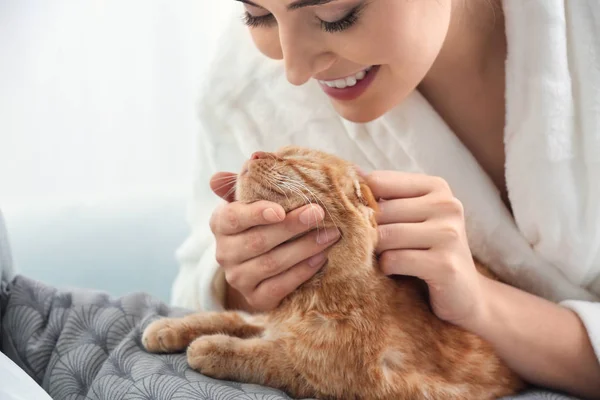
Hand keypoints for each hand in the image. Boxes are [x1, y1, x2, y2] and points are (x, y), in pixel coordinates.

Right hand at [209, 172, 340, 311]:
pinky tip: (321, 259)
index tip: (280, 209)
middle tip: (319, 213)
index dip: (256, 213)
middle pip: (259, 241)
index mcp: (221, 223)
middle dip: (292, 227)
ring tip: (330, 236)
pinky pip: (280, 286)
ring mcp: (238, 278)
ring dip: (304, 248)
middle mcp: (224, 253)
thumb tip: (254, 156)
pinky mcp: (255, 299)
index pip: (234, 217)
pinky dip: (302, 272)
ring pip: (272, 264)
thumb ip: (252, 179)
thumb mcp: (254, 199)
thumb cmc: (262, 221)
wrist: (261, 266)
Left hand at [364, 171, 483, 326]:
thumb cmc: (427, 251)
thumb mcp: (411, 217)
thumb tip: (351, 172)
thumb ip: (385, 198)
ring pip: (385, 236)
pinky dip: (387, 268)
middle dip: (368, 231)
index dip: (360, 201)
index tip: (358, 218)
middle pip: (380, 210)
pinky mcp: (445, 265)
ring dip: (377, 252)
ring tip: (386, 258)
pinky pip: (393, 260)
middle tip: (372, 246)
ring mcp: (449, 235)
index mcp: (436, 187)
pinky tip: (397, 272)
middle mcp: (447, 205)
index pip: (379, 181)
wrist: (466, 294)